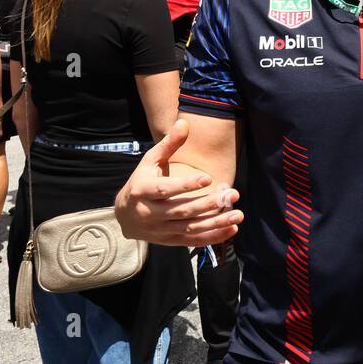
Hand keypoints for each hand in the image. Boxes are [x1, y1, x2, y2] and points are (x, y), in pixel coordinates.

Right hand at [115, 118, 242, 246]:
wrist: (124, 216)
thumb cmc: (142, 181)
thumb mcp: (150, 161)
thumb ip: (169, 144)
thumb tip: (185, 122)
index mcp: (143, 191)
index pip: (165, 189)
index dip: (186, 185)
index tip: (208, 178)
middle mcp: (150, 213)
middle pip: (182, 210)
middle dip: (209, 204)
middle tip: (232, 194)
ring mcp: (160, 229)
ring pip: (190, 228)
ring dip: (216, 222)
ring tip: (238, 214)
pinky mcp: (170, 240)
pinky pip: (193, 241)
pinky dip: (212, 237)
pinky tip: (232, 229)